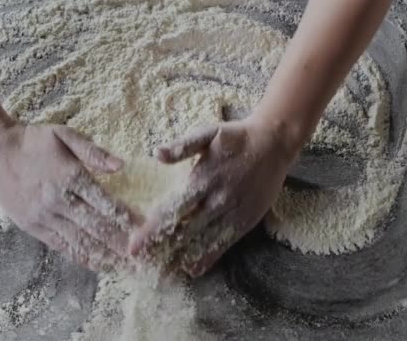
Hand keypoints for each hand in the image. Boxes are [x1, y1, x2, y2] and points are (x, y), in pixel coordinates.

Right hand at [0, 121, 137, 271]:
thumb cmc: (32, 140)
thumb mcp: (63, 135)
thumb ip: (93, 151)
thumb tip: (121, 165)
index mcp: (70, 176)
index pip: (105, 202)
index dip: (127, 217)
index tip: (145, 228)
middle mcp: (58, 201)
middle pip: (97, 227)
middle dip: (122, 242)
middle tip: (142, 254)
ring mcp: (45, 217)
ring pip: (81, 241)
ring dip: (106, 254)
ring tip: (127, 265)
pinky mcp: (33, 227)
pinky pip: (62, 246)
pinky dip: (83, 256)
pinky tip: (99, 263)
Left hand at [128, 116, 298, 276]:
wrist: (273, 144)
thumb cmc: (235, 137)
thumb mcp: (208, 133)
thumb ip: (182, 146)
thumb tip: (157, 154)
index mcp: (202, 180)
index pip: (171, 211)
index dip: (151, 231)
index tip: (133, 247)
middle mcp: (216, 201)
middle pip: (183, 232)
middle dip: (160, 250)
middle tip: (140, 266)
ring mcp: (232, 214)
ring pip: (202, 242)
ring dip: (180, 257)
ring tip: (161, 274)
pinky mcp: (245, 221)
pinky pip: (223, 244)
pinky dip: (207, 258)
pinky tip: (192, 269)